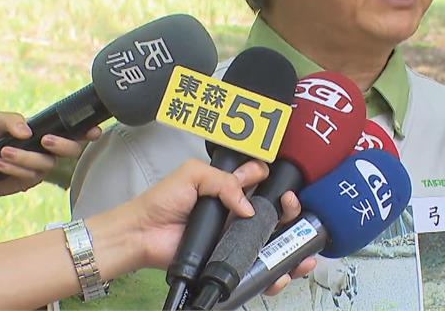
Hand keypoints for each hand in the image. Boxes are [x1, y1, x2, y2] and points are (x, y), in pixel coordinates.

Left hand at [0, 111, 101, 201]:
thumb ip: (9, 119)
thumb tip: (27, 130)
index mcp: (45, 130)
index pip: (73, 129)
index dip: (89, 130)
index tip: (94, 130)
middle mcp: (48, 149)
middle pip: (73, 149)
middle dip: (63, 144)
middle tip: (44, 140)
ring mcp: (41, 166)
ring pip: (47, 164)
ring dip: (26, 157)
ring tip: (3, 153)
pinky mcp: (29, 181)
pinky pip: (30, 176)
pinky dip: (14, 168)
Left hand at [126, 160, 314, 293]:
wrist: (143, 235)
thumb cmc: (161, 202)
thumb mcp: (193, 174)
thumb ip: (223, 181)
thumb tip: (248, 207)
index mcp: (228, 186)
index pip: (260, 179)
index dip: (273, 179)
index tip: (279, 183)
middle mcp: (236, 211)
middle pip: (274, 210)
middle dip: (291, 209)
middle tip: (289, 207)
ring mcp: (235, 237)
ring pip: (273, 240)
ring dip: (293, 241)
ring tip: (302, 242)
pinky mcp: (230, 259)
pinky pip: (258, 266)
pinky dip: (277, 270)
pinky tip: (285, 269)